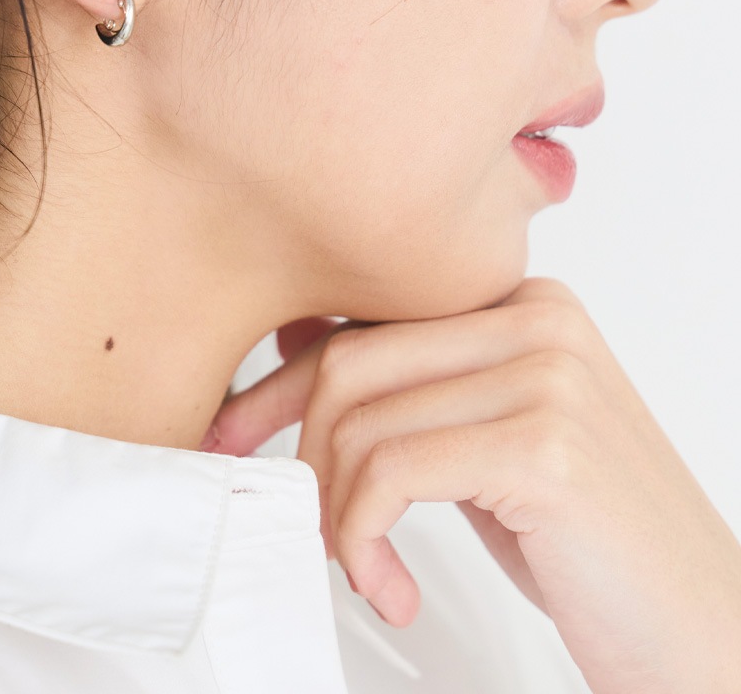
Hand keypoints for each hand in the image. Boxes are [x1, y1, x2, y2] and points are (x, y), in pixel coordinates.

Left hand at [207, 278, 740, 693]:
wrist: (700, 624)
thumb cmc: (590, 542)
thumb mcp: (487, 441)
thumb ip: (415, 390)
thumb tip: (296, 346)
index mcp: (522, 303)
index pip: (364, 322)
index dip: (280, 384)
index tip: (234, 433)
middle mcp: (536, 320)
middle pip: (349, 364)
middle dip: (298, 451)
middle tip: (304, 523)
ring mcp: (546, 376)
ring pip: (361, 424)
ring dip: (338, 514)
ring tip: (364, 565)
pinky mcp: (543, 446)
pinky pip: (390, 477)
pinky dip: (363, 542)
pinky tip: (391, 585)